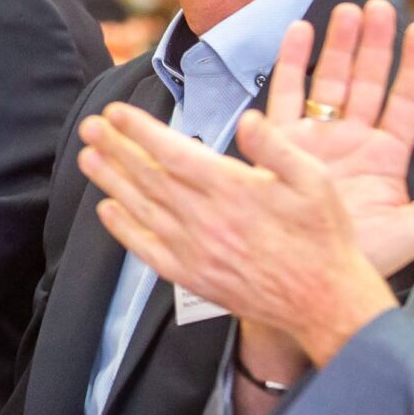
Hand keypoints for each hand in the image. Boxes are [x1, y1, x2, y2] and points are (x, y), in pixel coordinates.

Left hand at [85, 104, 397, 363]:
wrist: (325, 302)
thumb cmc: (323, 237)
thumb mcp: (315, 180)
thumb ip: (276, 146)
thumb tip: (247, 119)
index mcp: (234, 190)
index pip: (173, 152)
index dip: (140, 130)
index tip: (116, 112)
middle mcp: (206, 220)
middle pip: (148, 177)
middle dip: (116, 148)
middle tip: (90, 126)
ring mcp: (196, 251)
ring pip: (142, 209)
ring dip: (111, 181)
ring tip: (88, 158)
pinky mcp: (193, 277)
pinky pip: (148, 250)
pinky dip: (124, 229)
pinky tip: (107, 211)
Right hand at [242, 1, 413, 278]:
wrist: (303, 278)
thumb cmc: (358, 260)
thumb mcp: (413, 232)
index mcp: (386, 158)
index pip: (407, 102)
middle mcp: (352, 140)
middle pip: (368, 81)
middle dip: (375, 43)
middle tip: (382, 7)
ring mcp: (316, 137)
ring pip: (331, 80)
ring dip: (340, 45)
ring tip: (350, 10)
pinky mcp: (280, 141)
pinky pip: (286, 93)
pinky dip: (292, 61)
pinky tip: (302, 31)